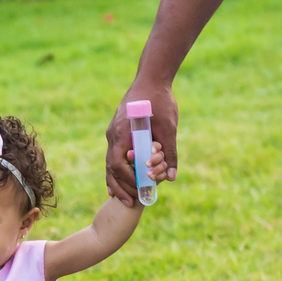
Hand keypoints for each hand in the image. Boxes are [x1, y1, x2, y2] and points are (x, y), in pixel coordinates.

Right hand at [106, 82, 177, 206]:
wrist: (151, 78)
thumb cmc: (160, 100)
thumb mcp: (168, 128)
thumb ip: (169, 153)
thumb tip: (171, 177)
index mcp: (122, 133)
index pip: (117, 165)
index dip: (127, 181)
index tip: (139, 190)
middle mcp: (113, 135)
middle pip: (111, 168)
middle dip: (120, 187)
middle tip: (131, 202)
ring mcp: (113, 133)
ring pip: (110, 163)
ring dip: (117, 182)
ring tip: (125, 198)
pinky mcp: (118, 131)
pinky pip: (114, 155)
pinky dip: (118, 170)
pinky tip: (121, 183)